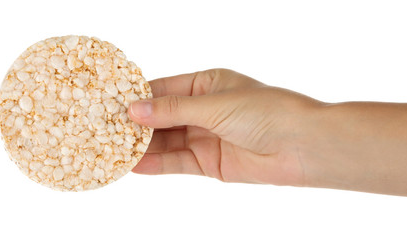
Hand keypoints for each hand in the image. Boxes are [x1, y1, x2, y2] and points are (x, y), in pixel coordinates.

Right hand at [128, 69, 321, 185]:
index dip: (137, 97)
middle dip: (136, 124)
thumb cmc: (266, 112)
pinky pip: (177, 162)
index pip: (164, 88)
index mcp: (208, 84)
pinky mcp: (210, 163)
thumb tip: (134, 110)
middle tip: (104, 129)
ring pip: (167, 141)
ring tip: (112, 149)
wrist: (302, 146)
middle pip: (162, 117)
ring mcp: (206, 137)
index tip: (109, 103)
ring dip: (142, 146)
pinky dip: (157, 164)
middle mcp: (205, 110)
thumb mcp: (214, 104)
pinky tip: (134, 165)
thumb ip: (173, 110)